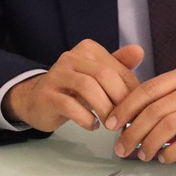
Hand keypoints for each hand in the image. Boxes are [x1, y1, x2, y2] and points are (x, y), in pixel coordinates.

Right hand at [3, 40, 143, 132]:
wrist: (36, 101)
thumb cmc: (75, 89)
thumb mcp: (98, 76)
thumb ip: (120, 65)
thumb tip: (139, 51)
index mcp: (88, 50)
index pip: (118, 68)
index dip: (131, 89)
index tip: (138, 106)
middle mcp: (71, 57)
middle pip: (105, 75)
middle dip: (119, 99)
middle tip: (126, 117)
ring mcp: (56, 75)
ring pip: (88, 88)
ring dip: (104, 109)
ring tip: (111, 124)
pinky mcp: (46, 95)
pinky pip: (70, 106)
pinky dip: (86, 118)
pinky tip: (93, 125)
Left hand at [107, 63, 175, 163]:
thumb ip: (164, 95)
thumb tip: (126, 115)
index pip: (149, 89)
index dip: (126, 107)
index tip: (111, 124)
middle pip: (156, 110)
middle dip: (132, 131)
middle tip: (121, 147)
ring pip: (169, 127)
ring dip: (149, 144)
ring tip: (142, 155)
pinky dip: (170, 153)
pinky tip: (164, 158)